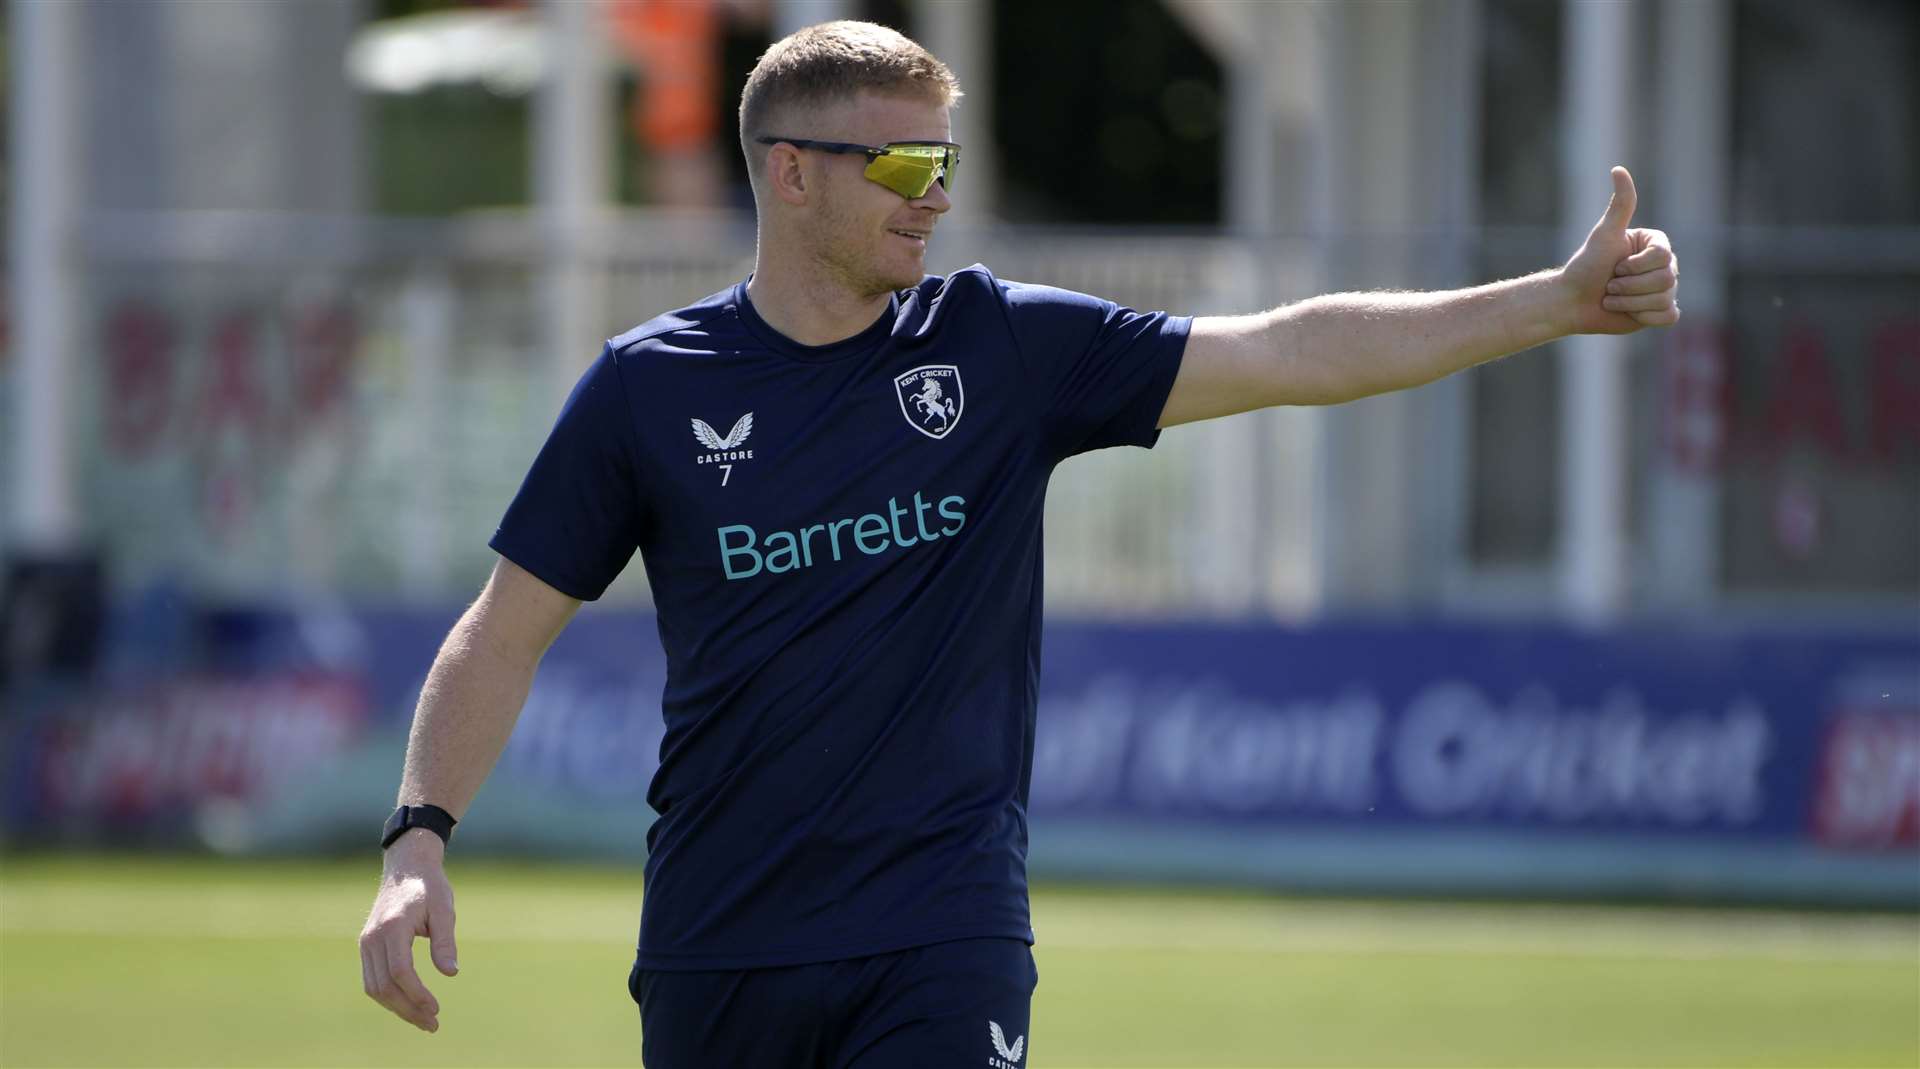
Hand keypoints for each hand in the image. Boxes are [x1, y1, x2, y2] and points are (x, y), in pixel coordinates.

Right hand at [359, 831, 458, 1032]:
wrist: (406, 867)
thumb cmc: (429, 887)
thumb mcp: (444, 909)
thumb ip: (445, 941)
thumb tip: (450, 974)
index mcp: (393, 926)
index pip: (400, 971)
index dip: (417, 994)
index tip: (436, 1008)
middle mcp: (373, 937)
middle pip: (384, 985)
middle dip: (407, 1009)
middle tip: (432, 1024)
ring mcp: (366, 942)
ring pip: (374, 987)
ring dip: (397, 1007)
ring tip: (423, 1020)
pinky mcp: (366, 946)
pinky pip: (372, 979)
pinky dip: (388, 996)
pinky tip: (408, 1004)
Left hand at [1558, 166, 1680, 334]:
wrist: (1573, 301)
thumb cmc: (1587, 266)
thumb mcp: (1604, 234)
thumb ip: (1620, 205)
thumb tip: (1618, 169)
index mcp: (1656, 245)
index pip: (1663, 257)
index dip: (1635, 266)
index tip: (1615, 266)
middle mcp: (1665, 265)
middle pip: (1666, 280)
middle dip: (1629, 287)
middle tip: (1609, 286)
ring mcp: (1664, 289)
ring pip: (1664, 299)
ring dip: (1630, 303)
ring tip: (1612, 298)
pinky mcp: (1660, 312)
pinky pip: (1668, 317)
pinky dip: (1645, 317)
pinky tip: (1627, 313)